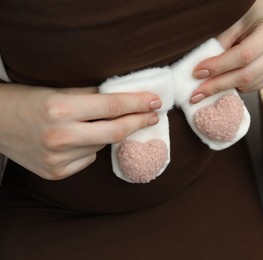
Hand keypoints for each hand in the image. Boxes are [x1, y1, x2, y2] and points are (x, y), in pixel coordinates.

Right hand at [0, 83, 160, 179]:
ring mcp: (58, 159)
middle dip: (139, 122)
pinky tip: (74, 140)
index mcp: (60, 110)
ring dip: (105, 134)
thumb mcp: (58, 91)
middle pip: (115, 132)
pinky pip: (88, 159)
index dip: (138, 103)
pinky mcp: (56, 173)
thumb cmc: (27, 101)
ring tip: (88, 124)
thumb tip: (125, 98)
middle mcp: (60, 137)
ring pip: (101, 146)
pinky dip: (89, 148)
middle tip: (153, 116)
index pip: (112, 107)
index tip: (155, 101)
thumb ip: (92, 95)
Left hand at [191, 0, 262, 102]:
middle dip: (218, 85)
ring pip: (248, 85)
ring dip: (223, 89)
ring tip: (204, 90)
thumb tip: (203, 69)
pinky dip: (234, 87)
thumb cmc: (247, 16)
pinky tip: (222, 83)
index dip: (219, 66)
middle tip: (196, 93)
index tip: (198, 72)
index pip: (244, 55)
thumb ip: (221, 42)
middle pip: (246, 75)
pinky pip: (252, 88)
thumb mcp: (233, 21)